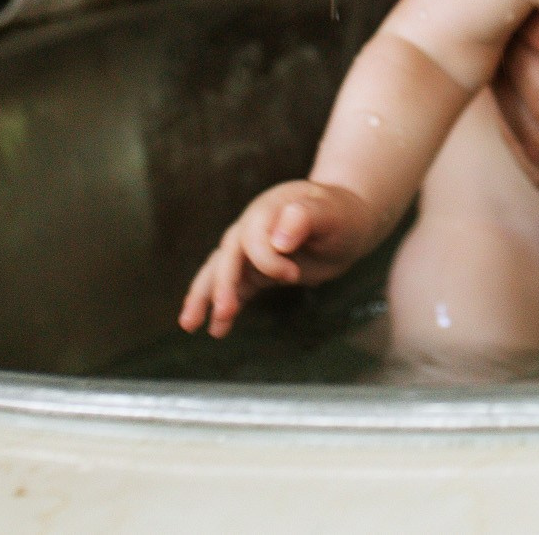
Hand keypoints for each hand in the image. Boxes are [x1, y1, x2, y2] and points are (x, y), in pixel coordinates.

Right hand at [178, 178, 371, 338]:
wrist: (348, 223)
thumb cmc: (342, 215)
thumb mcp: (332, 212)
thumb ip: (306, 217)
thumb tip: (280, 240)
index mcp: (269, 207)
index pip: (253, 236)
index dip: (267, 259)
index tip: (292, 275)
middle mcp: (253, 226)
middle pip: (228, 255)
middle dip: (222, 284)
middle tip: (223, 312)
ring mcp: (251, 249)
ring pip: (219, 272)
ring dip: (204, 297)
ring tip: (190, 325)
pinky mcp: (256, 270)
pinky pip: (233, 288)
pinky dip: (223, 307)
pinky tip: (216, 329)